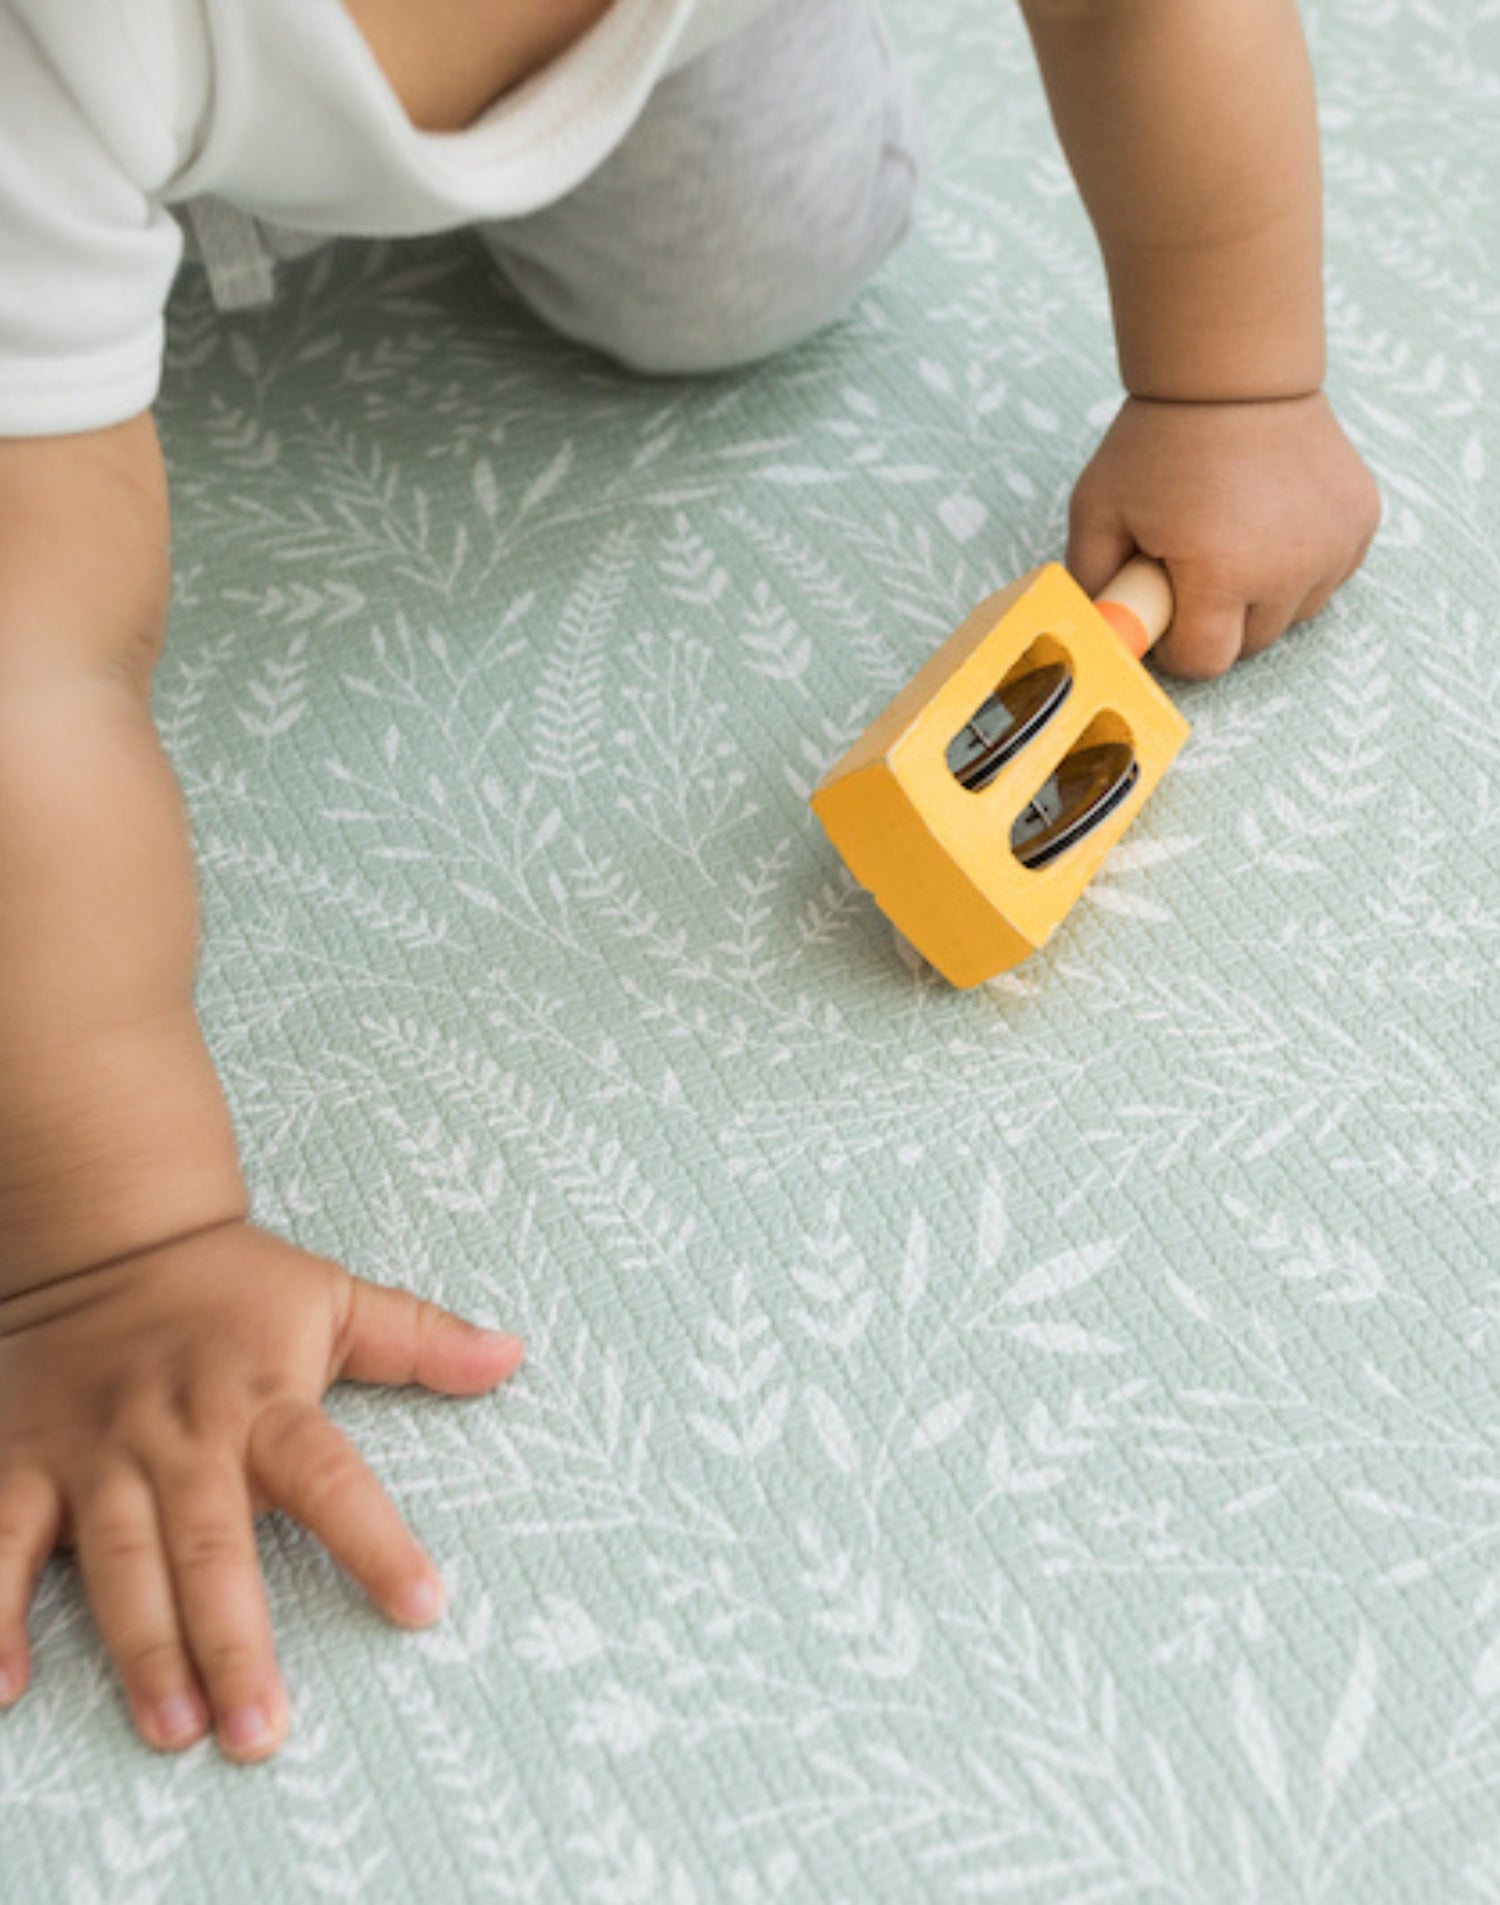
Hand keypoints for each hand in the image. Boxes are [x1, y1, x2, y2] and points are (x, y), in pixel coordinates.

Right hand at [0, 1219, 522, 1761]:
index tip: (423, 1605)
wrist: (106, 1232)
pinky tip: (5, 1690)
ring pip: (120, 1560)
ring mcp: (97, 1454)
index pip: (331, 1476)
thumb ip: (421, 1339)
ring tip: (174, 1727)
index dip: (376, 1540)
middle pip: (213, 1545)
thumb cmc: (232, 1283)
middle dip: (236, 1640)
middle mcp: (180, 1435)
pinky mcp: (23, 1464)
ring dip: (144, 1647)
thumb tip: (513, 1355)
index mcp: (262, 1400)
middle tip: (261, 1732)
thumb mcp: (333, 1299)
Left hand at [1066, 392, 1380, 677]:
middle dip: (1216, 621)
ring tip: (1232, 538)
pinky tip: (1271, 523)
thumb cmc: (1158, 441)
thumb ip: (1091, 581)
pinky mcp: (1361, 523)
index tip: (1164, 610)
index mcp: (1222, 573)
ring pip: (1292, 615)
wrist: (1233, 371)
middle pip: (1249, 644)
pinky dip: (1299, 566)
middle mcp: (1288, 568)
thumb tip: (1101, 630)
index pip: (1205, 662)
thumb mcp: (1097, 510)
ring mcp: (1333, 546)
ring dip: (1261, 596)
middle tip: (1191, 565)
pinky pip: (1326, 577)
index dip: (1176, 646)